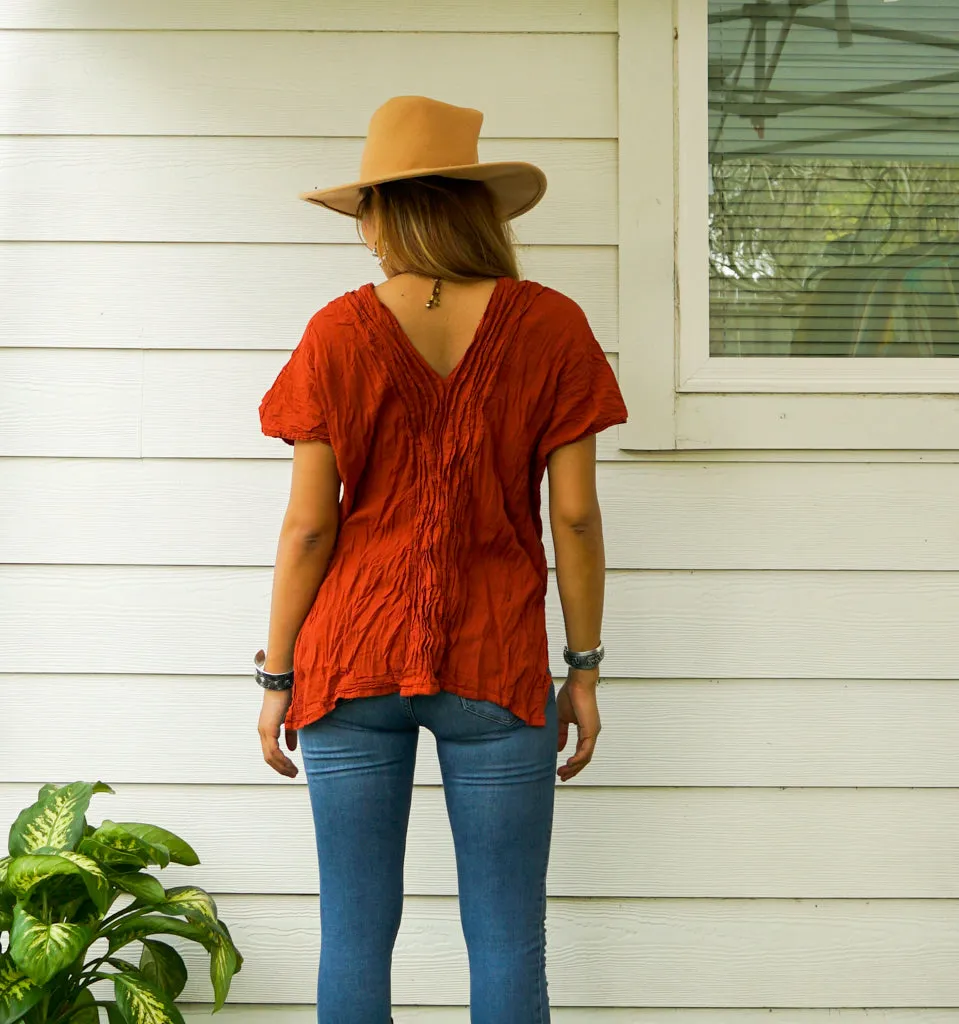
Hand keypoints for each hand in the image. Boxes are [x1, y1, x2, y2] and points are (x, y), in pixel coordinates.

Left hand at [258, 688, 298, 777]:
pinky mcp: (269, 728)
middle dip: (281, 768)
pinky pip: (273, 749)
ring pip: (270, 756)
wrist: (282, 683)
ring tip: (293, 772)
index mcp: (267, 730)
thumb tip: (292, 749)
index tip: (290, 770)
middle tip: (293, 775)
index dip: (280, 764)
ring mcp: (264, 730)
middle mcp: (263, 732)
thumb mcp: (291, 719)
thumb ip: (290, 734)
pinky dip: (282, 758)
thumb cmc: (287, 697)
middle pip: (269, 758)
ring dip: (282, 766)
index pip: (270, 753)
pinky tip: (290, 762)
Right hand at [556, 667, 600, 782]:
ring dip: (574, 767)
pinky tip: (569, 763)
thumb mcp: (562, 718)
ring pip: (585, 757)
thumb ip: (562, 734)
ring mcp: (593, 732)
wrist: (578, 682)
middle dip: (573, 770)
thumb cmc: (571, 695)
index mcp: (586, 731)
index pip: (581, 752)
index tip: (561, 771)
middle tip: (561, 777)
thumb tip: (560, 749)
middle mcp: (592, 733)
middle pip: (584, 758)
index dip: (572, 764)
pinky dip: (578, 759)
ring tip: (563, 773)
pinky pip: (585, 750)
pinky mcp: (591, 730)